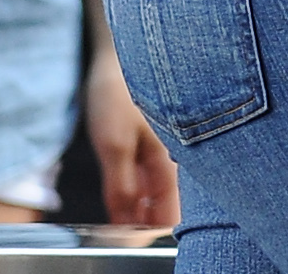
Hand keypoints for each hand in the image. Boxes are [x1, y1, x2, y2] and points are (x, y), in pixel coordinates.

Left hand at [85, 42, 178, 228]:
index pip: (171, 215)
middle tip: (118, 224)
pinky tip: (120, 188)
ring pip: (155, 193)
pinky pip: (147, 177)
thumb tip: (125, 224)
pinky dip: (134, 189)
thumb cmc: (118, 89)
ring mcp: (163, 150)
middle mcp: (174, 159)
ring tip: (115, 208)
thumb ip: (121, 188)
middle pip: (164, 206)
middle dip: (143, 221)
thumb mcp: (113, 143)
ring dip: (137, 205)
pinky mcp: (151, 142)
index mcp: (172, 161)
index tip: (127, 234)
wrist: (115, 52)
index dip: (150, 231)